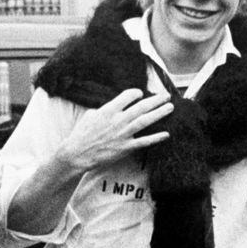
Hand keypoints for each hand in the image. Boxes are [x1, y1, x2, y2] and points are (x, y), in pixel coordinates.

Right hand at [54, 88, 173, 172]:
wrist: (77, 153)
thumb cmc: (81, 134)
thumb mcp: (90, 116)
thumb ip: (105, 110)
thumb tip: (113, 107)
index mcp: (108, 110)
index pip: (127, 96)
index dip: (136, 93)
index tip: (141, 94)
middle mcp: (118, 120)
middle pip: (141, 107)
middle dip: (155, 100)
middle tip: (166, 96)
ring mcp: (123, 134)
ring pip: (145, 121)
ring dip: (159, 113)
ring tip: (170, 107)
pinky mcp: (125, 148)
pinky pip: (144, 142)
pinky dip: (156, 138)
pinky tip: (166, 134)